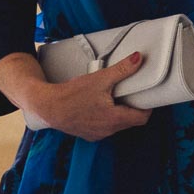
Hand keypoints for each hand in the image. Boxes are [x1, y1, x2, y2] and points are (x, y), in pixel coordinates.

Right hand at [14, 52, 152, 141]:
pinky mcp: (87, 134)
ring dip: (118, 112)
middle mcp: (108, 131)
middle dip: (132, 107)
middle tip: (130, 93)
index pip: (142, 118)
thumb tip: (138, 59)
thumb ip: (122, 70)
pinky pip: (104, 127)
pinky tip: (99, 105)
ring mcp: (97, 134)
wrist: (47, 106)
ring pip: (117, 124)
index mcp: (114, 119)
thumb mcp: (100, 79)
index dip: (147, 107)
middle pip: (130, 121)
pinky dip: (106, 117)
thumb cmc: (71, 95)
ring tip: (113, 97)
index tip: (146, 97)